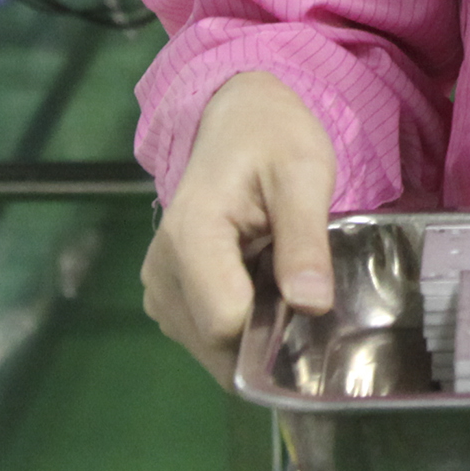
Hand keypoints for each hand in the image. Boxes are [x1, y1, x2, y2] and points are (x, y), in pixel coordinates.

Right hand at [142, 69, 338, 381]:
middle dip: (266, 337)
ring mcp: (157, 288)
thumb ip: (305, 240)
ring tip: (279, 282)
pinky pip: (205, 338)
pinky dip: (238, 330)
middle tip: (301, 290)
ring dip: (253, 335)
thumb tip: (311, 304)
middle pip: (217, 345)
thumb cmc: (272, 138)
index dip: (275, 326)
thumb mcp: (304, 174)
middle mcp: (161, 271)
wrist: (237, 121)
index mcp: (190, 236)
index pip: (226, 323)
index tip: (308, 297)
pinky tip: (260, 289)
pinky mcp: (164, 296)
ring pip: (212, 349)